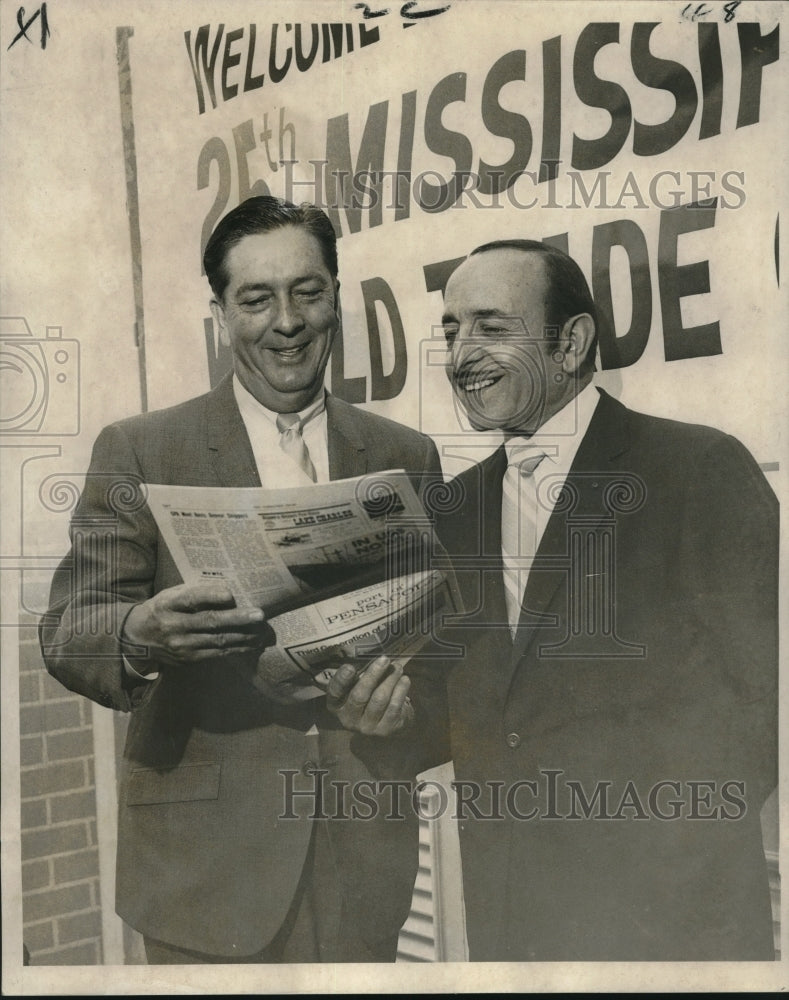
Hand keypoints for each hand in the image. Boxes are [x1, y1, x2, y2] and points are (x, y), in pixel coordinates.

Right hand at [121, 582, 274, 672]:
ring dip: (244, 637)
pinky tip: (251, 644)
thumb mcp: (171, 595)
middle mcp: (174, 626)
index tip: (230, 594)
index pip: (190, 599)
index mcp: (168, 604)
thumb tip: (228, 591)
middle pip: (209, 622)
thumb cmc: (162, 609)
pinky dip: (236, 648)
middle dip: (238, 619)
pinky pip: (217, 654)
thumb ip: (195, 593)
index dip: (210, 596)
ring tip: (263, 631)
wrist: (137, 638)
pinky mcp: (188, 660)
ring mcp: (181, 646)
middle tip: (260, 615)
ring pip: (218, 641)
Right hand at [326, 655, 413, 736]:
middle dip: (373, 675)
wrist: (385, 722)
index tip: (350, 667)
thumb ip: (358, 675)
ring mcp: (367, 728)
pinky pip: (394, 707)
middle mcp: (348, 719)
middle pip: (359, 696)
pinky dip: (400, 691)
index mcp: (337, 705)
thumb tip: (371, 656)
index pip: (334, 692)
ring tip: (397, 667)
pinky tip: (405, 680)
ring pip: (379, 700)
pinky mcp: (385, 730)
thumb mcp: (357, 686)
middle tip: (384, 659)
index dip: (341, 680)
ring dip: (390, 680)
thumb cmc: (368, 696)